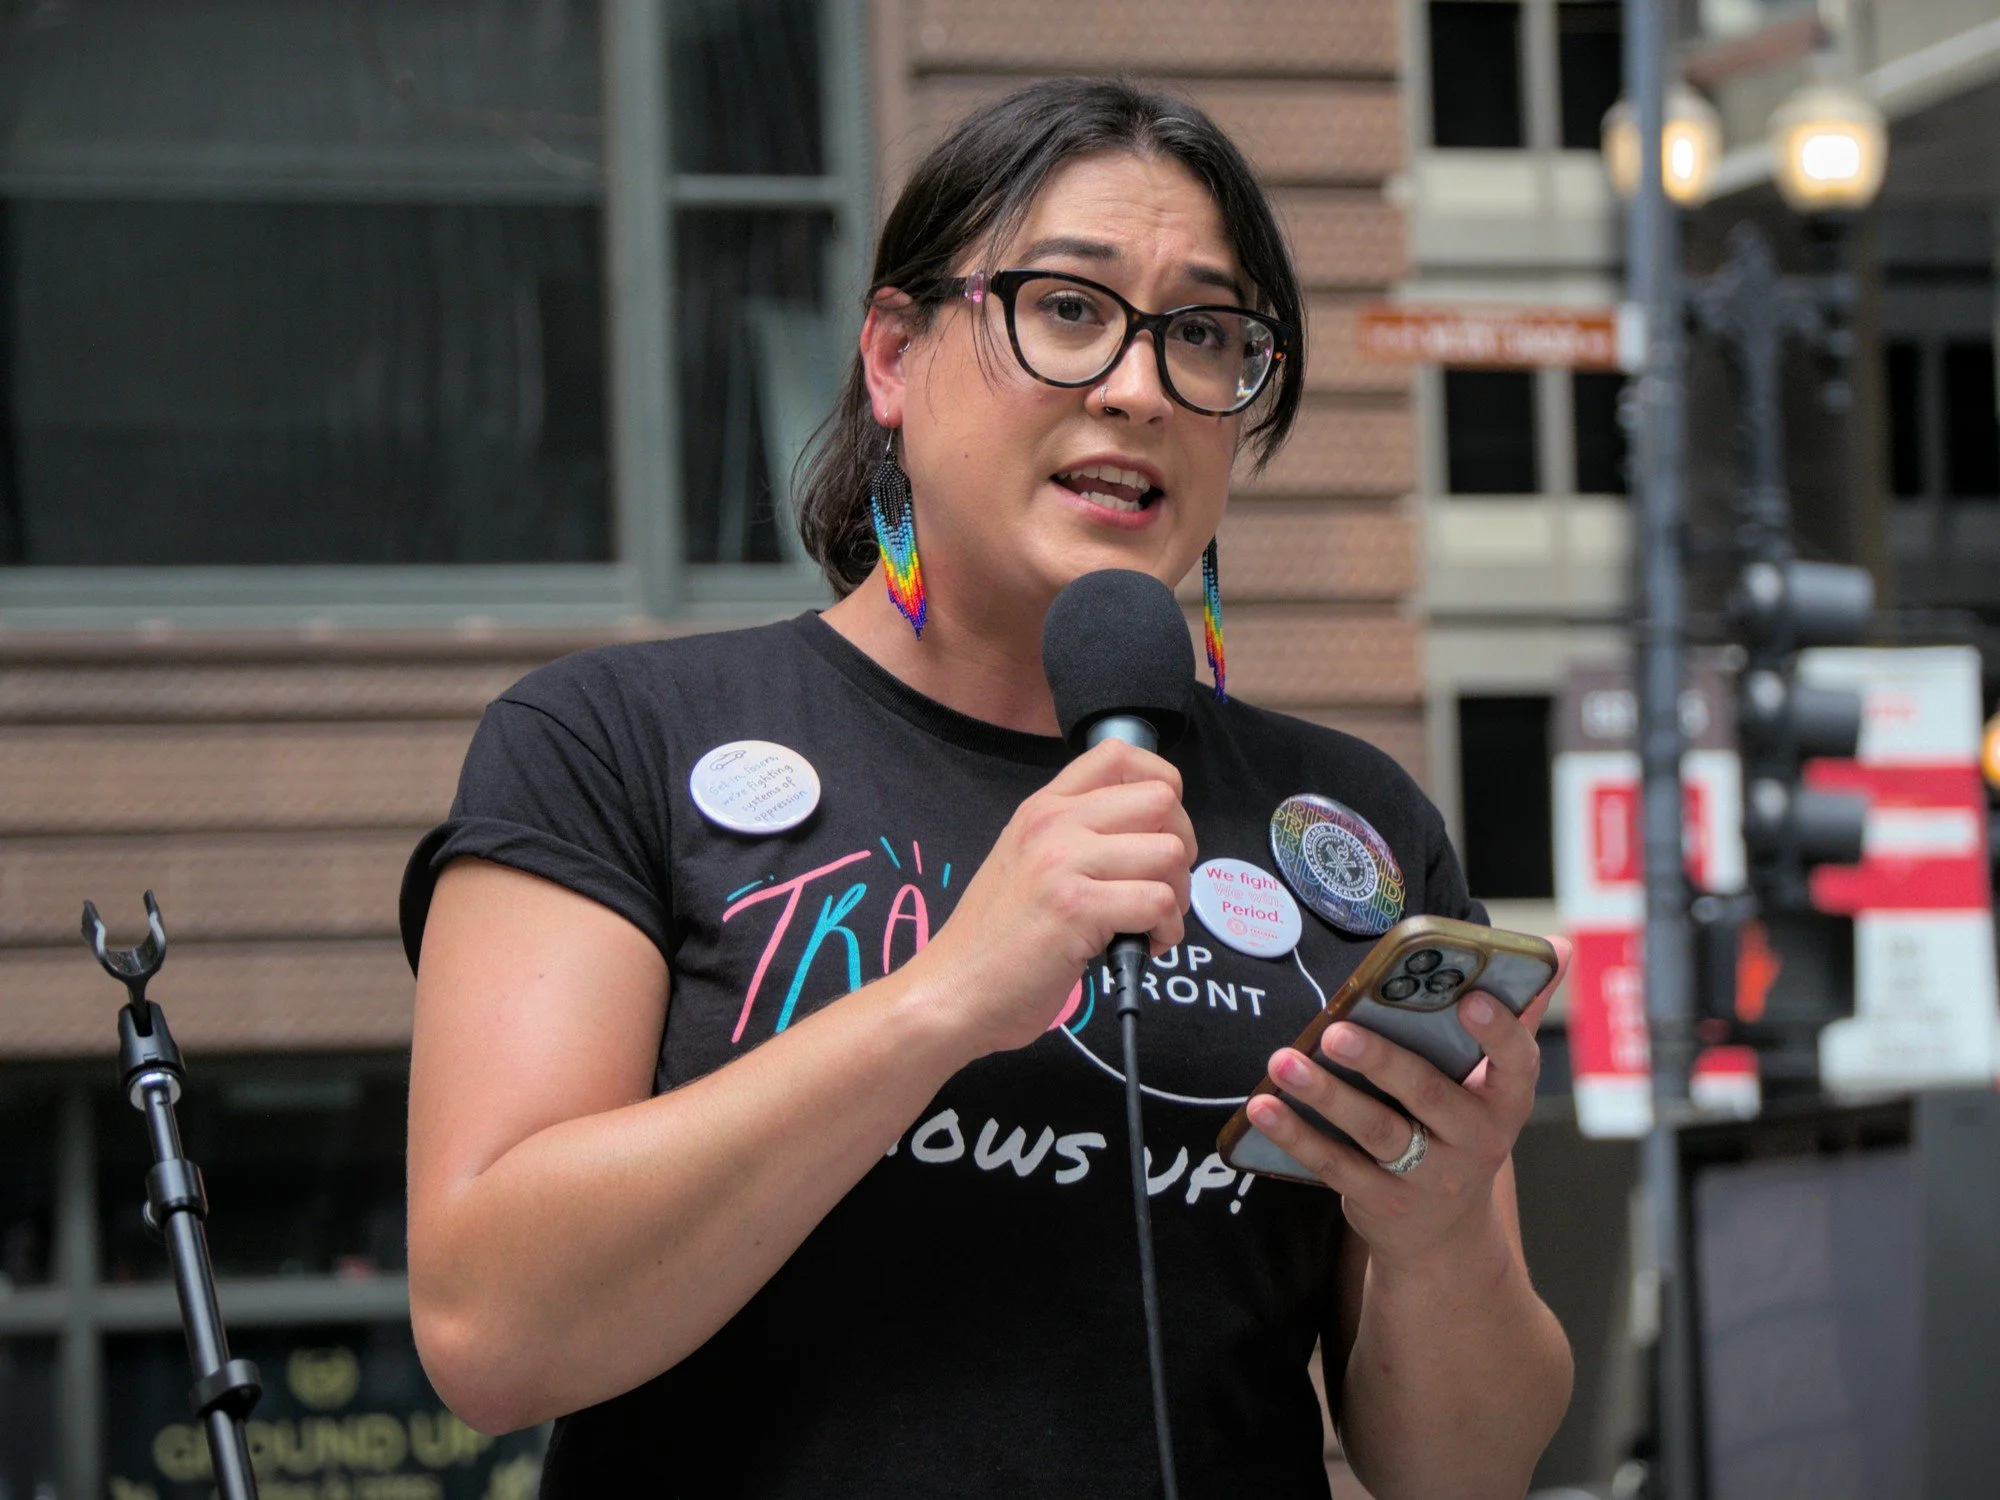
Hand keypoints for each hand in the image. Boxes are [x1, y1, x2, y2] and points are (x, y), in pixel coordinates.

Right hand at [910, 737, 1196, 1056]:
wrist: (953, 990)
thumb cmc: (997, 939)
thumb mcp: (1029, 863)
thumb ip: (1076, 837)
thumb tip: (1151, 833)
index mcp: (1044, 808)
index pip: (1119, 754)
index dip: (1161, 786)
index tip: (1159, 831)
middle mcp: (1053, 823)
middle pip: (1161, 800)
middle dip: (1180, 848)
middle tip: (1158, 887)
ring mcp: (1063, 862)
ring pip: (1169, 852)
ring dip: (1177, 896)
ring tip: (1149, 924)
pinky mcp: (1076, 908)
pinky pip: (1159, 902)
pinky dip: (1166, 932)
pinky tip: (1143, 947)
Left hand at [1246, 936, 1572, 1264]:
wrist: (1445, 1235)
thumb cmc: (1462, 1129)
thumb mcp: (1496, 1082)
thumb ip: (1517, 1013)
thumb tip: (1559, 944)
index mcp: (1505, 1100)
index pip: (1515, 1062)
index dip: (1498, 1031)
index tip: (1470, 997)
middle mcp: (1474, 1141)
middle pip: (1427, 1094)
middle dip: (1380, 1060)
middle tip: (1337, 1030)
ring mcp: (1429, 1177)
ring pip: (1375, 1131)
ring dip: (1325, 1094)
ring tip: (1284, 1061)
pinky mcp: (1383, 1202)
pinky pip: (1335, 1165)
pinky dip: (1297, 1135)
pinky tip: (1264, 1106)